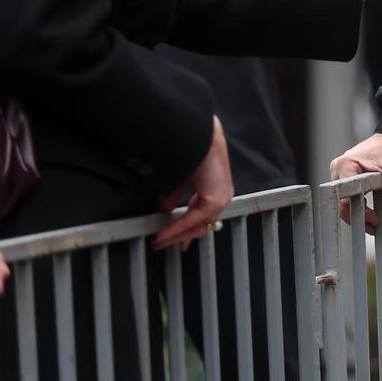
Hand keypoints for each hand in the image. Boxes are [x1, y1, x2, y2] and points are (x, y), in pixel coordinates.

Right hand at [153, 117, 232, 251]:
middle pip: (200, 225)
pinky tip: (164, 234)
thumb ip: (175, 196)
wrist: (200, 137)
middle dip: (179, 236)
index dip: (186, 229)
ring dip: (176, 235)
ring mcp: (221, 198)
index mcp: (216, 189)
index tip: (171, 238)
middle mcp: (222, 196)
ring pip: (197, 225)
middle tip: (161, 243)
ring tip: (159, 241)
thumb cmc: (193, 150)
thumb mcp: (182, 178)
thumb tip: (164, 211)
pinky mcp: (215, 198)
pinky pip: (194, 219)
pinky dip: (177, 227)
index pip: (202, 216)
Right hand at [330, 133, 381, 232]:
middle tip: (375, 226)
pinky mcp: (346, 176)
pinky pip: (347, 196)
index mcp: (347, 164)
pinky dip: (358, 206)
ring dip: (357, 213)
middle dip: (357, 216)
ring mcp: (341, 172)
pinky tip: (370, 215)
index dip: (358, 211)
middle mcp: (339, 168)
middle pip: (341, 201)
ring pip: (343, 201)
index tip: (375, 220)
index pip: (345, 197)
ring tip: (374, 224)